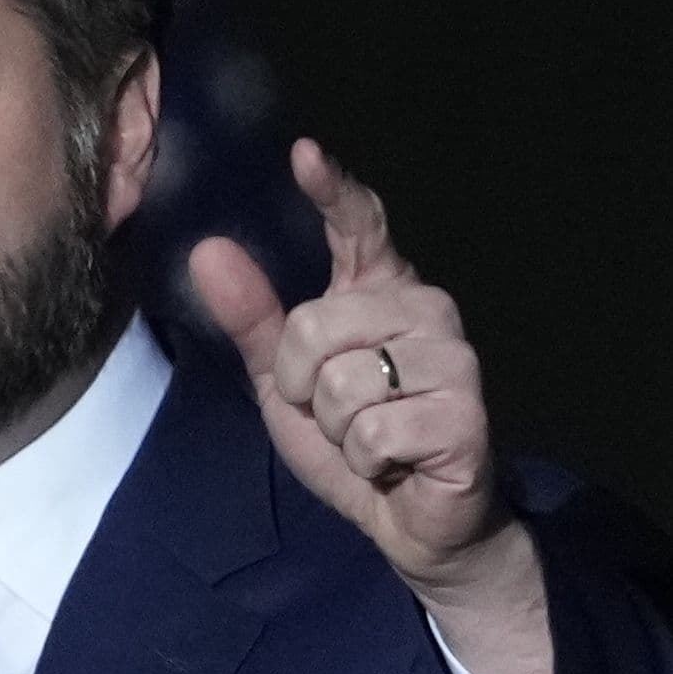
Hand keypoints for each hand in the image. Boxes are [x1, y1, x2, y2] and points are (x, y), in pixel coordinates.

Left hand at [188, 139, 549, 673]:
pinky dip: (365, 458)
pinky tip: (395, 462)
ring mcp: (453, 357)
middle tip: (336, 416)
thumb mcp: (282, 383)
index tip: (304, 153)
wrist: (412, 519)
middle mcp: (425, 308)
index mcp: (379, 291)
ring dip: (335, 428)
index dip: (332, 190)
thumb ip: (251, 319)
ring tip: (370, 438)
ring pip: (338, 382)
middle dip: (300, 387)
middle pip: (312, 326)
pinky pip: (370, 429)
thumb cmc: (351, 440)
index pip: (359, 226)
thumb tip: (209, 251)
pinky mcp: (465, 411)